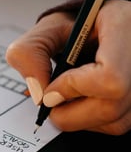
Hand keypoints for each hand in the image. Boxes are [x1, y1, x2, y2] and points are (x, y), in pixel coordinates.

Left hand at [6, 0, 130, 134]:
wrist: (99, 29)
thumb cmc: (77, 27)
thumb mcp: (48, 28)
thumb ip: (31, 52)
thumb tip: (38, 94)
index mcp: (121, 27)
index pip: (109, 76)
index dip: (73, 88)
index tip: (50, 88)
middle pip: (110, 107)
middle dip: (68, 111)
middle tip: (50, 98)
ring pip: (113, 121)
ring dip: (77, 116)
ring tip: (65, 95)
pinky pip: (116, 124)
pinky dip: (90, 120)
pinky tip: (80, 100)